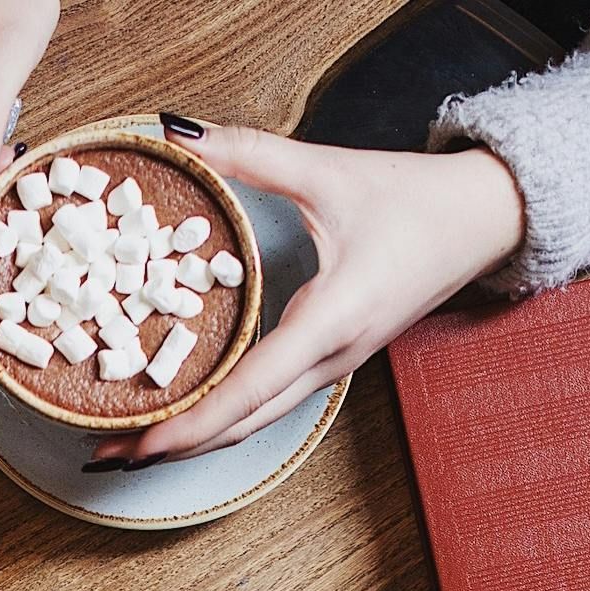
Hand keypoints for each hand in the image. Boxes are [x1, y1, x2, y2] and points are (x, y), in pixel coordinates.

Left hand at [91, 125, 523, 465]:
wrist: (485, 220)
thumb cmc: (417, 199)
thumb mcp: (330, 170)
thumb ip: (251, 154)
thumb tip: (179, 138)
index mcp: (332, 318)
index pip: (249, 391)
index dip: (191, 424)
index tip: (139, 444)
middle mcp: (330, 360)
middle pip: (239, 426)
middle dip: (170, 447)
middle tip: (104, 452)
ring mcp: (331, 371)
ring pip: (251, 425)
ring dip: (190, 440)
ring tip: (129, 444)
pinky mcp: (330, 367)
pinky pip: (264, 406)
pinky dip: (218, 419)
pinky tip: (180, 413)